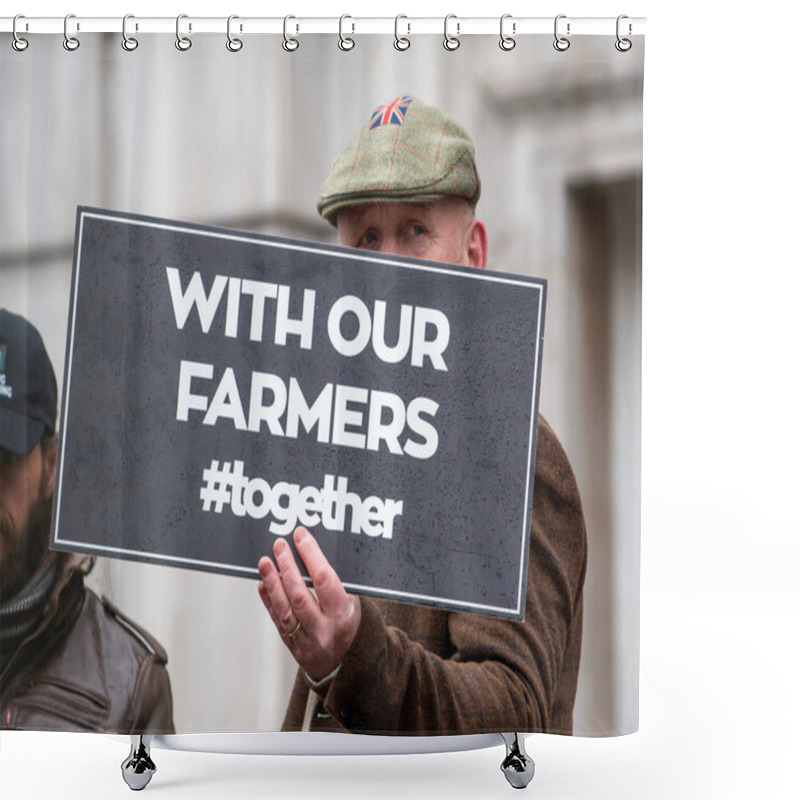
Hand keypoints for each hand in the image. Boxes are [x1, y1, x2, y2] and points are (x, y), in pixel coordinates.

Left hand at [257, 526, 360, 681]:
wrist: (346, 663)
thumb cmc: (350, 625)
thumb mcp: (354, 603)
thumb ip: (336, 582)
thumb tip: (312, 553)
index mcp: (343, 615)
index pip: (325, 580)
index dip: (311, 555)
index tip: (301, 536)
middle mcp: (324, 629)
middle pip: (300, 595)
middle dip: (287, 566)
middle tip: (280, 546)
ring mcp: (306, 640)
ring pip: (284, 609)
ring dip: (272, 583)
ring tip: (265, 562)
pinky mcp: (292, 646)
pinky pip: (277, 621)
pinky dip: (269, 600)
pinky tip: (263, 583)